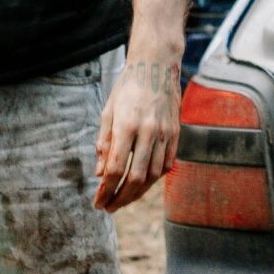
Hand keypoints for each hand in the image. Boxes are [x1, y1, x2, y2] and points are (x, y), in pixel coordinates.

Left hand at [93, 58, 181, 211]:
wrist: (156, 65)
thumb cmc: (127, 87)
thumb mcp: (108, 111)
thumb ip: (104, 143)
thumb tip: (101, 174)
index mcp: (127, 124)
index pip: (116, 168)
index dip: (106, 190)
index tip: (97, 202)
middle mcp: (148, 131)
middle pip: (136, 177)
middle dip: (121, 198)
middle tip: (109, 208)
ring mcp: (165, 133)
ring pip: (154, 175)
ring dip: (138, 193)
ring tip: (123, 199)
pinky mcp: (176, 133)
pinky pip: (167, 165)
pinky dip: (155, 179)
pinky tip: (143, 184)